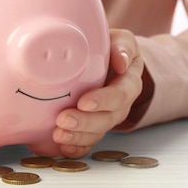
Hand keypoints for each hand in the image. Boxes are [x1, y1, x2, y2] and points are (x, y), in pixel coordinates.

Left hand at [53, 29, 144, 157]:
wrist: (110, 62)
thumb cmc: (112, 49)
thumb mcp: (122, 40)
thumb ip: (123, 46)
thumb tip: (121, 61)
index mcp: (129, 82)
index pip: (120, 94)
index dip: (103, 100)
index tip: (83, 102)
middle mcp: (120, 104)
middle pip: (107, 119)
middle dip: (85, 122)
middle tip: (63, 119)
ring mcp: (107, 118)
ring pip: (97, 133)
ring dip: (77, 136)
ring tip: (58, 134)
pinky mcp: (94, 128)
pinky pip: (88, 143)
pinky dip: (76, 147)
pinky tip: (62, 147)